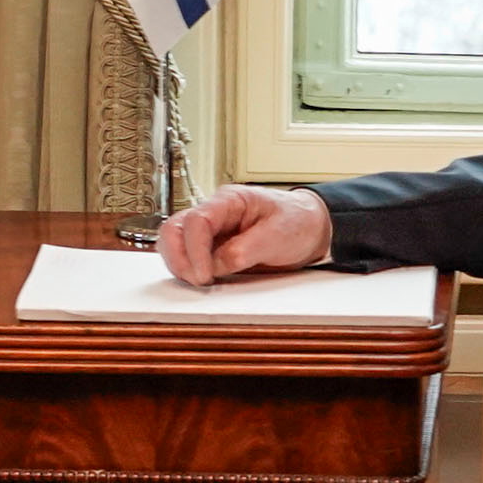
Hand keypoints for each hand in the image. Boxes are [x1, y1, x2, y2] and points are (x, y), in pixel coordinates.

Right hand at [156, 184, 332, 287]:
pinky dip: (188, 270)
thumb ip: (245, 250)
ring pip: (174, 243)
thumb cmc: (296, 222)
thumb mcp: (277, 235)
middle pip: (174, 229)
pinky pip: (187, 257)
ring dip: (180, 265)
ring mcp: (210, 230)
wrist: (309, 229)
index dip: (195, 251)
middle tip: (197, 281)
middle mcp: (214, 213)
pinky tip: (203, 280)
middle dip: (179, 258)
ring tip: (201, 282)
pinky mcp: (211, 248)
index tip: (205, 275)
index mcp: (230, 200)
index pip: (197, 220)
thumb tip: (216, 265)